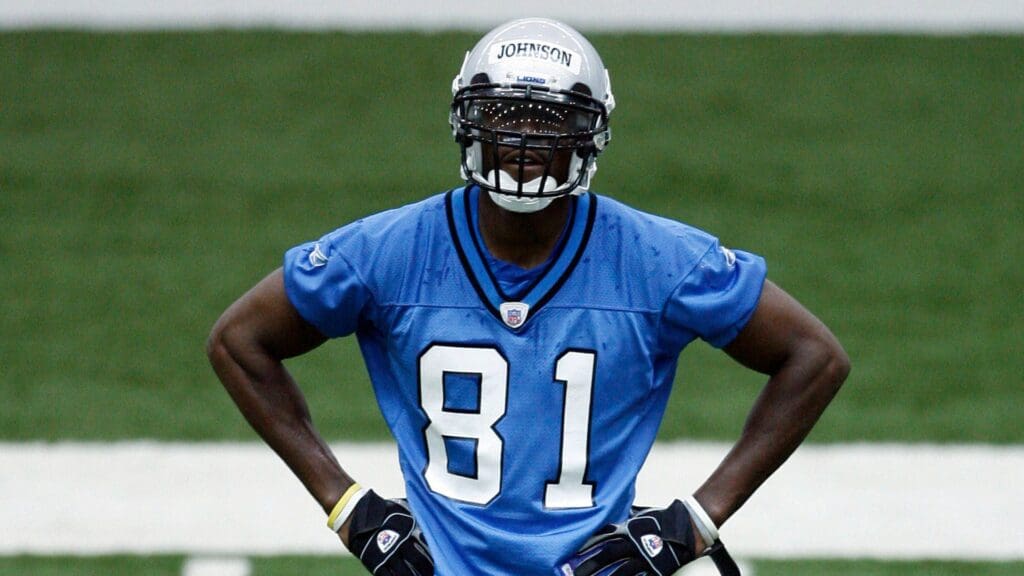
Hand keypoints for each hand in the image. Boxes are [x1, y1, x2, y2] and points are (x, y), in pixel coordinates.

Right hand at [345, 490, 433, 575]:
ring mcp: (387, 554)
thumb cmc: (380, 509)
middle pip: (418, 562)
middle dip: (426, 570)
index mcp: (408, 530)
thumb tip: (430, 518)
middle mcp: (400, 543)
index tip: (441, 562)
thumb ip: (416, 516)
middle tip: (432, 573)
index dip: (433, 557)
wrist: (354, 512)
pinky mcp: (375, 562)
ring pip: (405, 573)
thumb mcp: (402, 508)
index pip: (426, 547)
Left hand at [558, 500, 696, 575]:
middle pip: (608, 555)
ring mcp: (646, 557)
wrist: (690, 525)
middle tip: (574, 574)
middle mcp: (634, 542)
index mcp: (628, 529)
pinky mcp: (658, 569)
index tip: (571, 552)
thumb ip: (623, 520)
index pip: (602, 536)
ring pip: (621, 570)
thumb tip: (608, 519)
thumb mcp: (639, 516)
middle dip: (590, 565)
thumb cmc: (663, 519)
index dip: (587, 544)